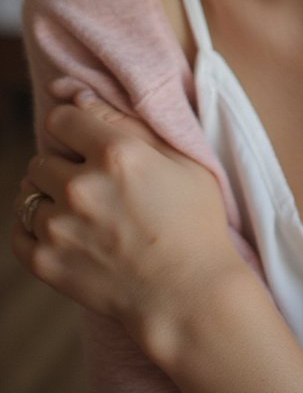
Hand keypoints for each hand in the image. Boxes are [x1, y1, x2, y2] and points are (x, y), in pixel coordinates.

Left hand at [12, 93, 242, 353]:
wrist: (188, 296)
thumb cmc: (195, 223)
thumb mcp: (181, 161)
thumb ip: (130, 123)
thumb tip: (80, 97)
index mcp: (117, 153)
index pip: (61, 120)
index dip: (72, 127)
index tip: (84, 140)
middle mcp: (81, 186)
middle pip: (42, 158)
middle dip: (62, 166)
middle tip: (89, 184)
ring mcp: (60, 227)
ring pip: (28, 195)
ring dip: (48, 199)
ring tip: (80, 214)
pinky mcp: (46, 263)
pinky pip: (17, 232)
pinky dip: (33, 229)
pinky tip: (62, 232)